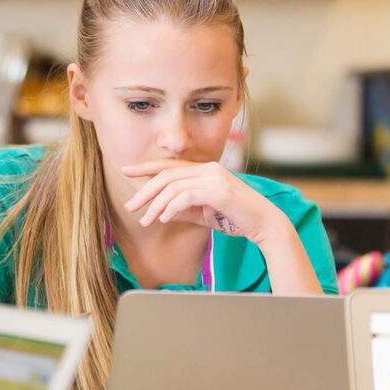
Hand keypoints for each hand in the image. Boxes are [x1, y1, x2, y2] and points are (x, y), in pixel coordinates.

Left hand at [122, 160, 285, 244]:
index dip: (145, 167)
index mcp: (205, 170)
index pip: (169, 165)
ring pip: (174, 187)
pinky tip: (163, 219)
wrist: (264, 224)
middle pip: (167, 175)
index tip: (125, 170)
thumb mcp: (202, 213)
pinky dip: (172, 207)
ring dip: (156, 205)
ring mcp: (215, 178)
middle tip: (130, 206)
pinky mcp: (220, 191)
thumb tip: (159, 212)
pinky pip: (187, 196)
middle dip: (145, 191)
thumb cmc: (235, 218)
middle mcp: (209, 169)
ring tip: (146, 221)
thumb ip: (182, 209)